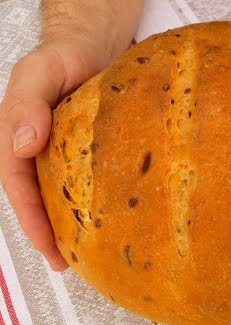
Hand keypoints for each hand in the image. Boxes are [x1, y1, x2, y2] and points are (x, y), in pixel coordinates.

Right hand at [0, 41, 109, 270]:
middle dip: (49, 234)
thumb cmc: (60, 59)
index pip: (19, 187)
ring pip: (61, 195)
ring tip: (84, 254)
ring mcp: (63, 153)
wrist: (89, 49)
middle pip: (39, 199)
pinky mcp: (87, 150)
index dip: (32, 220)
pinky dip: (91, 202)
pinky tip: (106, 218)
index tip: (49, 249)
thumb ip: (27, 106)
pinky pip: (85, 180)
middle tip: (66, 264)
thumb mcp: (37, 74)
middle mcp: (39, 151)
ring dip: (68, 224)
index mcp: (19, 138)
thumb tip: (21, 145)